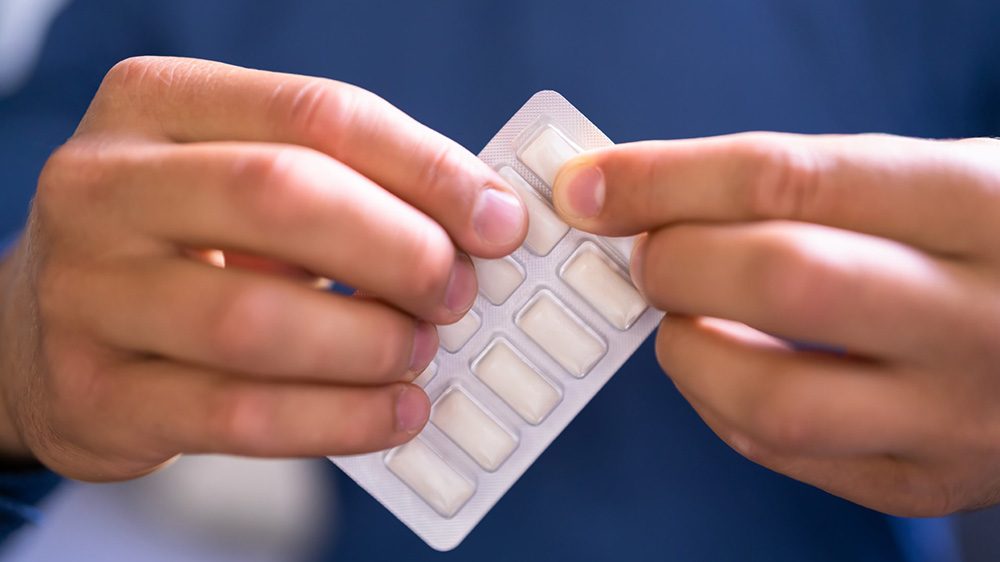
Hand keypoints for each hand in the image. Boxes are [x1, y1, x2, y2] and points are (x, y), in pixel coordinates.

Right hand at [0, 57, 525, 479]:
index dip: (427, 169)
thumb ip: (349, 184)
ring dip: (369, 343)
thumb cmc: (182, 242)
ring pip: (255, 318)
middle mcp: (102, 185)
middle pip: (282, 196)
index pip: (318, 114)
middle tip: (458, 291)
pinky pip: (238, 413)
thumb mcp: (244, 179)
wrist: (47, 329)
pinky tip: (393, 413)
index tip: (499, 222)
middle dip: (399, 250)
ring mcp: (85, 291)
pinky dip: (338, 419)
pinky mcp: (94, 391)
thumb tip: (481, 222)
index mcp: (156, 103)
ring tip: (420, 351)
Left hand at [553, 132, 999, 515]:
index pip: (789, 178)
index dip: (666, 179)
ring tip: (683, 315)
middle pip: (780, 281)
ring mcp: (955, 414)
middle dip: (674, 261)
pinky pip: (783, 454)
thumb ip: (807, 186)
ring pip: (771, 398)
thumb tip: (646, 198)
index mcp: (976, 204)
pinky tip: (721, 366)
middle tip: (647, 254)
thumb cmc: (984, 244)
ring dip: (686, 349)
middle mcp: (978, 314)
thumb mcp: (932, 181)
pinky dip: (720, 405)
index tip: (592, 186)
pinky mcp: (925, 481)